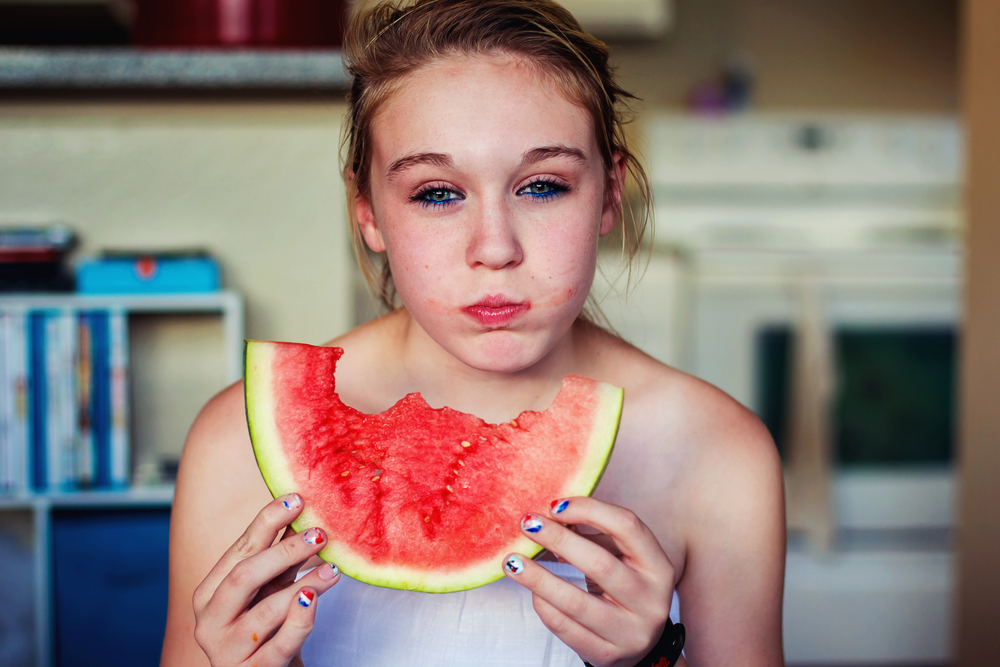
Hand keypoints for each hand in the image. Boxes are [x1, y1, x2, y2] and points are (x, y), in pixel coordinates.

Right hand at [192, 493, 340, 666]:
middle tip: (320, 533)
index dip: (268, 521)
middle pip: (244, 576)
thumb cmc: (268, 629)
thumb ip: (280, 556)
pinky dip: (300, 620)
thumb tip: (304, 508)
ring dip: (304, 584)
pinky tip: (316, 600)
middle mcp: (210, 622)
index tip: (297, 498)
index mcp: (209, 594)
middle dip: (285, 550)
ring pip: (266, 610)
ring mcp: (228, 651)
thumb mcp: (270, 589)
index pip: (239, 551)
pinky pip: (281, 644)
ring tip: (333, 569)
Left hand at [502, 497, 675, 666]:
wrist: (641, 644)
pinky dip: (544, 606)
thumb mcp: (622, 560)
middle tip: (526, 524)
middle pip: (600, 563)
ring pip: (577, 602)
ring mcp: (630, 632)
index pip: (627, 526)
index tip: (554, 506)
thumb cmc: (625, 589)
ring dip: (538, 578)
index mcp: (658, 566)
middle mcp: (650, 600)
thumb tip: (551, 515)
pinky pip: (566, 628)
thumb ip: (594, 536)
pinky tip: (530, 591)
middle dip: (558, 539)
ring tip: (512, 561)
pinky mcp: (607, 655)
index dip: (589, 510)